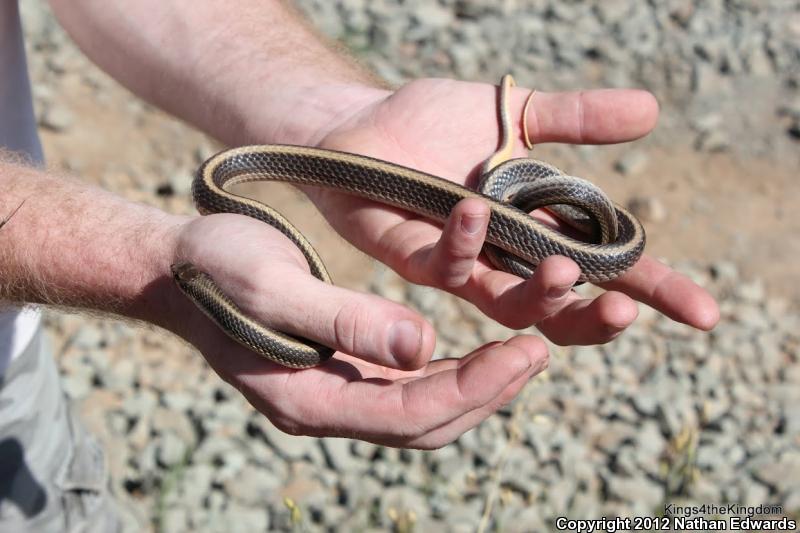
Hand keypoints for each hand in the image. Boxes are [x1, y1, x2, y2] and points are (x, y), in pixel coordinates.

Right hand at [166, 213, 547, 447]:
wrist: (176, 266)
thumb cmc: (215, 268)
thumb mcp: (273, 285)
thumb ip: (345, 319)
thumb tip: (424, 347)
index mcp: (307, 400)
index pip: (409, 413)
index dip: (473, 388)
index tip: (526, 353)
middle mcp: (324, 409)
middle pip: (423, 424)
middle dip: (486, 394)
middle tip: (537, 354)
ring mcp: (330, 395)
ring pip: (419, 410)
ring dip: (474, 387)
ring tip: (524, 354)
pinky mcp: (337, 373)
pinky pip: (403, 389)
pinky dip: (446, 374)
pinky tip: (477, 352)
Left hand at [303, 78, 718, 343]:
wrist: (360, 121)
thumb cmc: (431, 123)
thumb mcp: (514, 114)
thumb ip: (576, 118)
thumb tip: (651, 110)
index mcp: (537, 226)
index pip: (606, 267)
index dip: (654, 290)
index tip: (703, 313)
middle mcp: (504, 255)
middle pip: (560, 309)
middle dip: (594, 318)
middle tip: (624, 312)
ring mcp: (459, 262)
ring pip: (506, 305)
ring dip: (539, 293)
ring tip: (564, 269)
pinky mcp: (411, 256)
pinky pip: (442, 264)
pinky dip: (463, 241)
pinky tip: (473, 209)